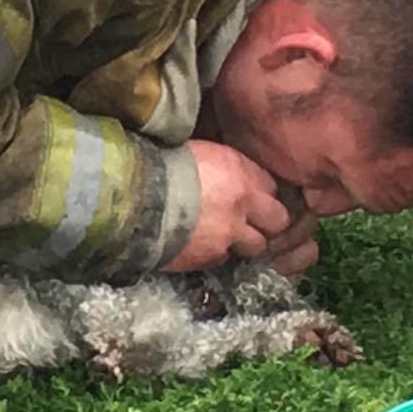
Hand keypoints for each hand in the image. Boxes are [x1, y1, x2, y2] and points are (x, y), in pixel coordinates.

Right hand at [165, 140, 313, 272]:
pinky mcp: (211, 257)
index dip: (262, 194)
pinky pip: (225, 259)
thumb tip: (231, 177)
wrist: (134, 197)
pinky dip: (216, 254)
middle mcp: (243, 204)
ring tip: (224, 237)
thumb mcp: (199, 153)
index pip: (272, 187)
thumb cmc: (160, 166)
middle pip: (278, 220)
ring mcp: (230, 234)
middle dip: (267, 223)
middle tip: (250, 223)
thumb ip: (225, 168)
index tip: (252, 198)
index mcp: (240, 171)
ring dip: (245, 243)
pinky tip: (199, 245)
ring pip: (257, 246)